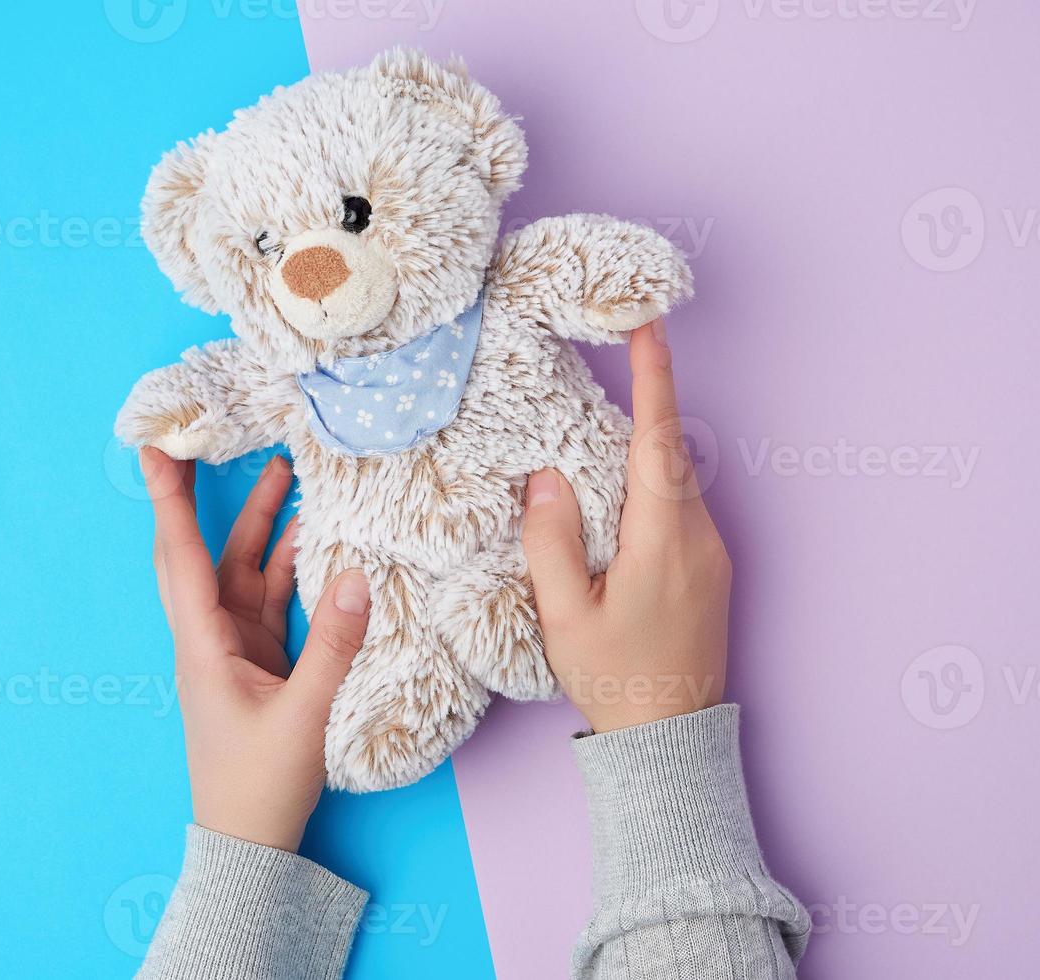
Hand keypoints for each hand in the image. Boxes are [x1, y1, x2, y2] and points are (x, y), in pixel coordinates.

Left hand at [142, 449, 370, 850]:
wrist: (249, 841)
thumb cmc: (260, 785)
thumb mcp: (303, 717)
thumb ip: (333, 648)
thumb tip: (356, 576)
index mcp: (202, 646)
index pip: (182, 558)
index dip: (170, 501)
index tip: (157, 450)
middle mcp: (209, 636)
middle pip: (201, 552)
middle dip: (202, 497)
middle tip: (207, 442)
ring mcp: (233, 646)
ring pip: (240, 570)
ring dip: (259, 525)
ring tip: (285, 473)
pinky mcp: (258, 660)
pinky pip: (268, 597)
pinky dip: (287, 565)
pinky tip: (311, 537)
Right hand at [522, 319, 729, 732]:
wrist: (670, 738)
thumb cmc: (615, 679)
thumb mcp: (565, 617)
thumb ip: (552, 543)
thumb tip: (548, 478)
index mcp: (662, 540)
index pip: (658, 439)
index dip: (654, 377)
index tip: (649, 323)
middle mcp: (699, 536)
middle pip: (668, 453)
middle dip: (643, 408)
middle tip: (613, 370)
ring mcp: (712, 553)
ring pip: (675, 482)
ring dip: (640, 456)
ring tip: (594, 454)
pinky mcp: (712, 568)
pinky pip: (680, 508)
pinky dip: (650, 490)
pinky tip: (617, 510)